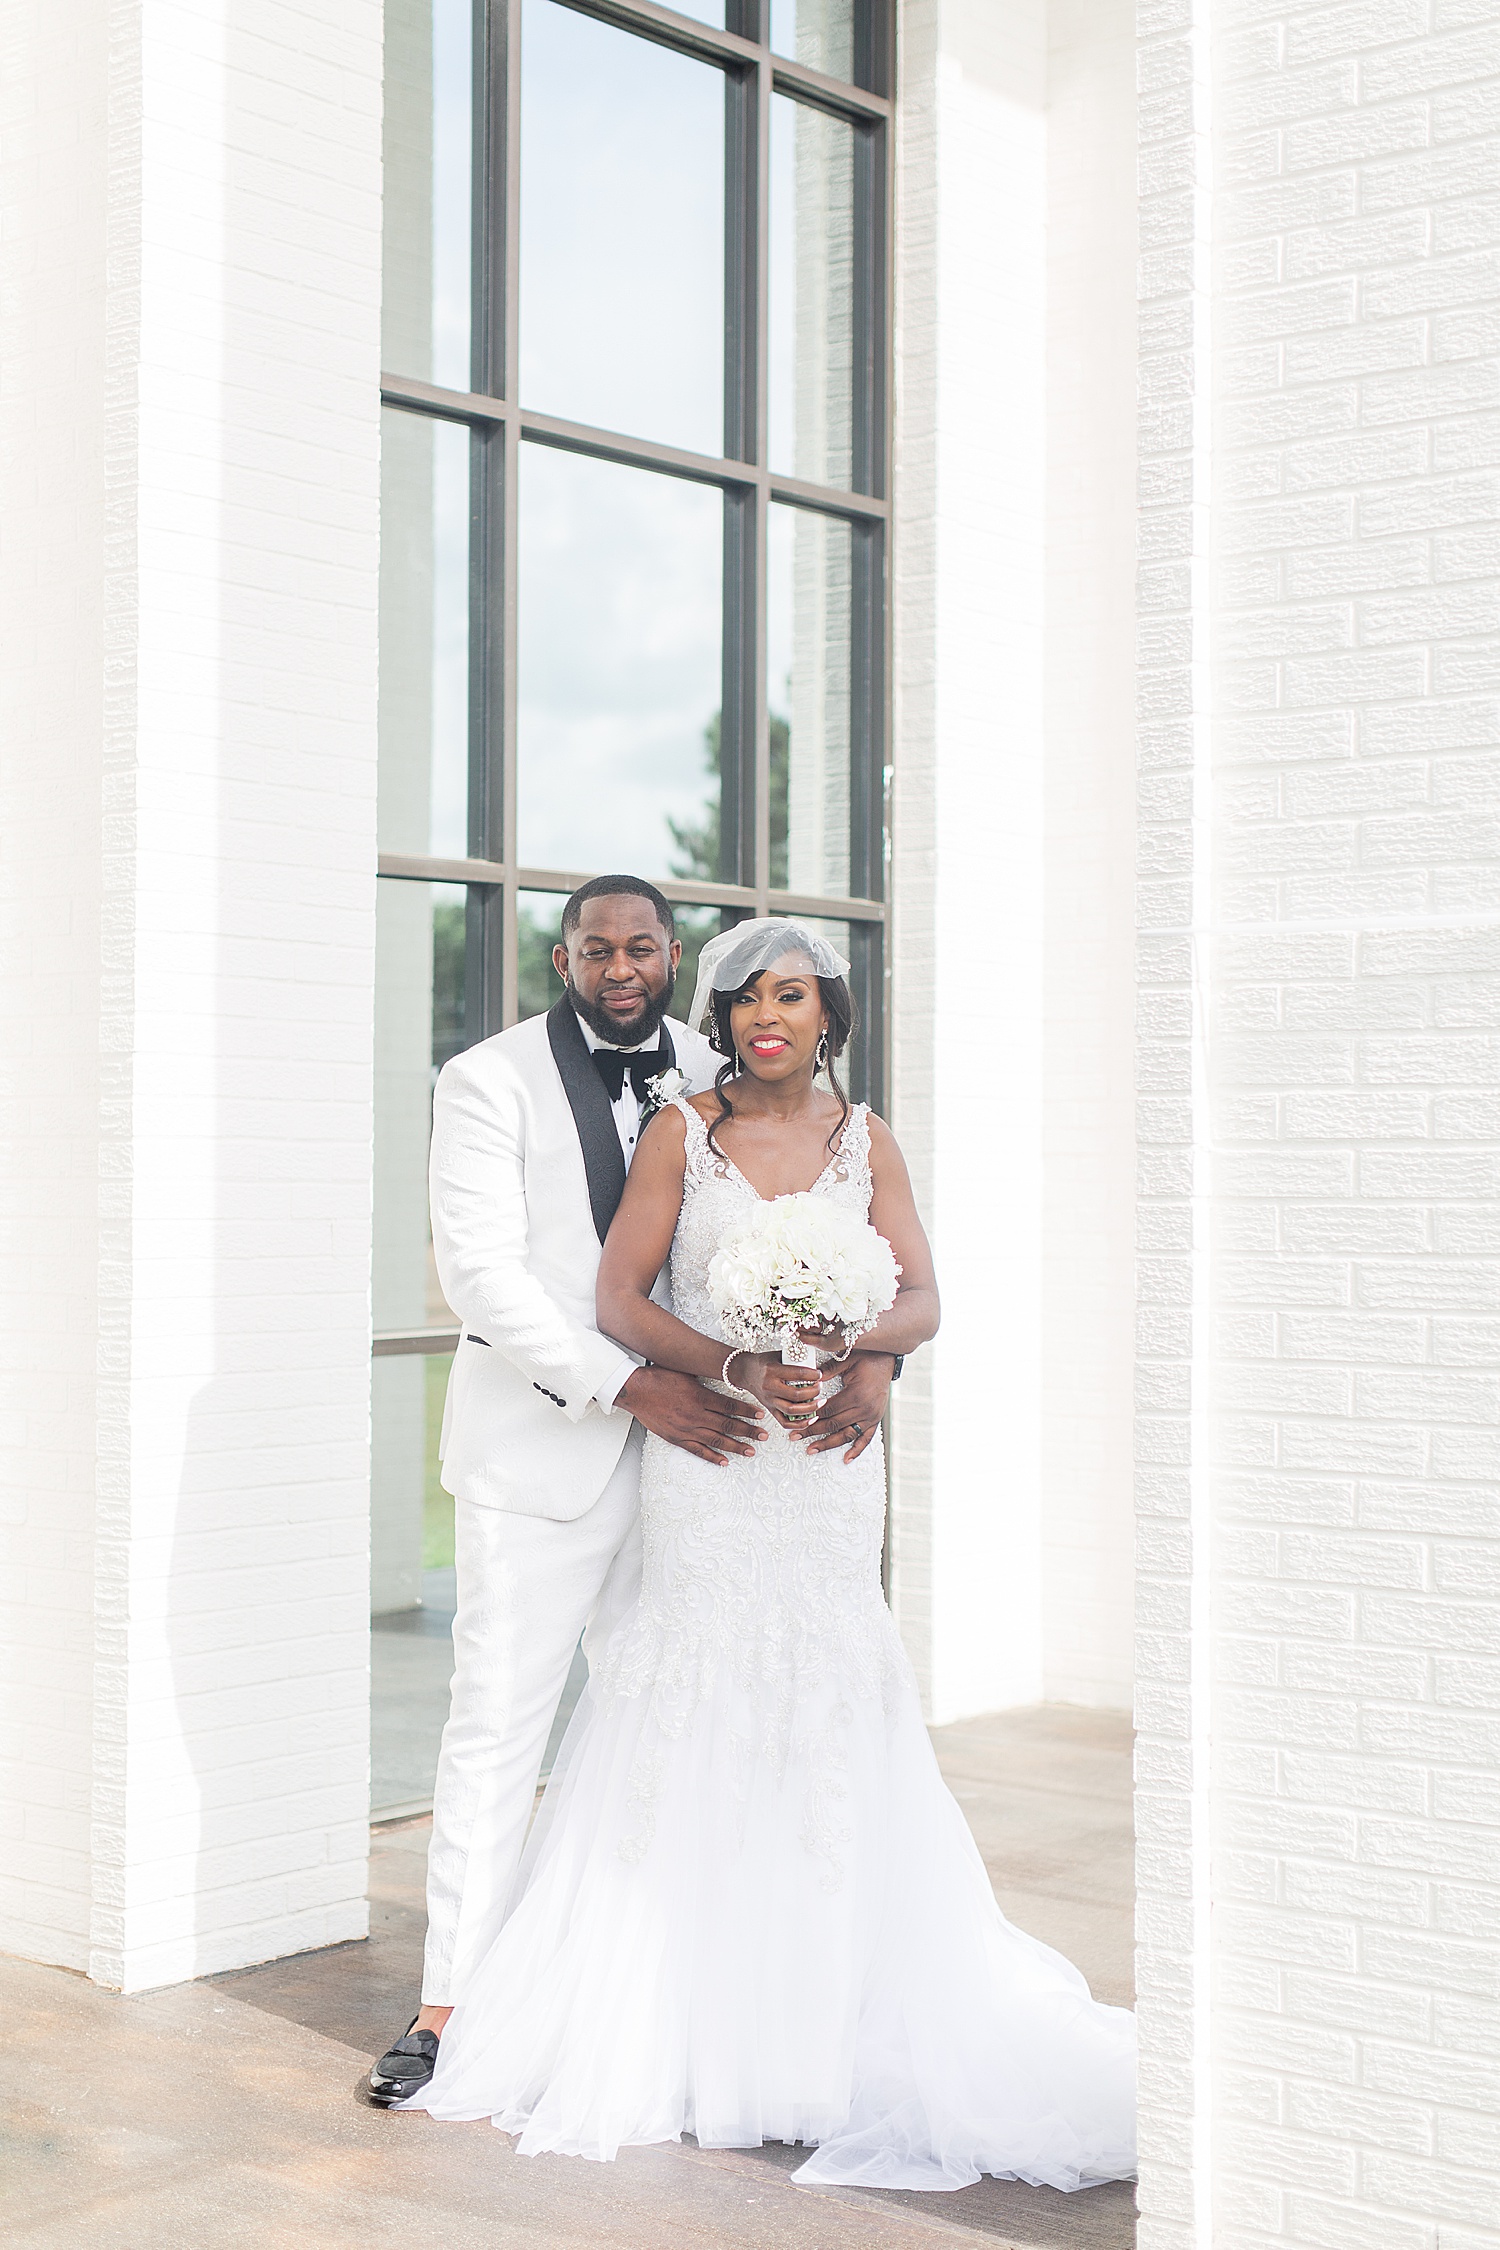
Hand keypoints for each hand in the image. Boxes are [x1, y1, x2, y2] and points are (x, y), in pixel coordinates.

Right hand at [618, 1365, 765, 1464]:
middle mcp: (696, 1415)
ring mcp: (686, 1429)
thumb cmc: (659, 1377)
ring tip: (751, 1451)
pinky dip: (712, 1456)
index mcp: (700, 1396)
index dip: (747, 1411)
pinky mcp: (676, 1438)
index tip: (760, 1415)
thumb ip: (705, 1378)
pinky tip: (724, 1461)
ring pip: (716, 1440)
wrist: (635, 1390)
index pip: (730, 1406)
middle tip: (764, 1436)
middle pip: (728, 1425)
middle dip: (748, 1431)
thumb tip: (723, 1375)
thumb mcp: (686, 1372)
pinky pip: (698, 1450)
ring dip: (736, 1446)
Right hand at [727, 1352, 823, 1432]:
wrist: (745, 1372)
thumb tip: (814, 1364)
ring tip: (820, 1402)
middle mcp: (770, 1387)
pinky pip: (785, 1422)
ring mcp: (769, 1400)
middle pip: (796, 1395)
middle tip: (820, 1387)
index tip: (819, 1374)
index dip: (813, 1375)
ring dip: (810, 1409)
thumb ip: (794, 1359)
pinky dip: (799, 1424)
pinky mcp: (770, 1409)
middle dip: (814, 1392)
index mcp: (772, 1371)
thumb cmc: (763, 1363)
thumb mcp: (777, 1355)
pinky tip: (811, 1419)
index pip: (798, 1374)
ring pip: (792, 1410)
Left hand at [804, 1350, 892, 1461]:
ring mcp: (871, 1416)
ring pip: (846, 1435)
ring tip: (811, 1449)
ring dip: (828, 1444)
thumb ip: (827, 1370)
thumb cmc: (866, 1356)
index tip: (797, 1421)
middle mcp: (864, 1409)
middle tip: (795, 1436)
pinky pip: (866, 1438)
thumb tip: (808, 1380)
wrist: (887, 1359)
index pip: (828, 1410)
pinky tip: (846, 1459)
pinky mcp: (876, 1419)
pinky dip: (856, 1450)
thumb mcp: (845, 1359)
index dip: (811, 1416)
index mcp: (855, 1394)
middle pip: (833, 1425)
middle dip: (812, 1432)